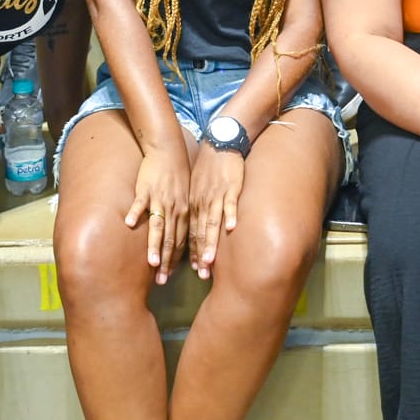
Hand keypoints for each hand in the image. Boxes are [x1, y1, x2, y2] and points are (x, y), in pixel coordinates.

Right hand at [125, 146, 190, 283]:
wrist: (168, 151)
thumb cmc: (176, 176)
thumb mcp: (184, 198)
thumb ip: (180, 218)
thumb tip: (177, 239)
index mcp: (184, 213)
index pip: (181, 242)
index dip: (176, 260)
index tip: (170, 276)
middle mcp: (174, 209)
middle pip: (170, 240)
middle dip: (166, 262)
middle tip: (161, 281)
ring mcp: (160, 200)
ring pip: (158, 226)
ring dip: (154, 246)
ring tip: (150, 263)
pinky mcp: (147, 189)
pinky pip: (140, 203)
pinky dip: (135, 213)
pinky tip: (129, 223)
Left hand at [186, 146, 243, 279]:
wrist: (218, 143)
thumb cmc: (208, 169)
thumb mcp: (195, 188)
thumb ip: (196, 209)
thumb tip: (194, 228)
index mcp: (193, 205)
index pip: (189, 234)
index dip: (189, 254)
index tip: (189, 271)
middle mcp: (202, 204)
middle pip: (198, 234)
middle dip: (197, 257)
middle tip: (199, 276)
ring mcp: (216, 196)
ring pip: (211, 223)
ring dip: (209, 243)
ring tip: (208, 261)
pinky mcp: (230, 187)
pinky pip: (229, 203)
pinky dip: (229, 215)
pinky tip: (231, 228)